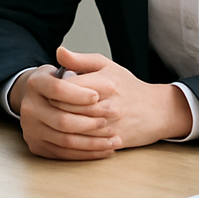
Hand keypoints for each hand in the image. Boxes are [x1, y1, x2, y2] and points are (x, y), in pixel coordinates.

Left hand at [11, 46, 191, 159]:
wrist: (155, 110)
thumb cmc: (128, 86)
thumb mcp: (106, 66)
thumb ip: (81, 60)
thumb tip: (59, 52)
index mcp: (104, 82)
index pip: (67, 88)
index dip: (53, 90)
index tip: (46, 90)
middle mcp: (107, 104)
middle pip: (67, 110)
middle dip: (51, 109)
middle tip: (43, 107)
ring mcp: (110, 124)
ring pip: (74, 129)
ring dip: (58, 127)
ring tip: (49, 121)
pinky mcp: (112, 140)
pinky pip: (85, 145)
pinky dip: (71, 141)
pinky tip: (62, 136)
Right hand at [11, 55, 118, 160]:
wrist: (38, 98)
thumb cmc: (59, 80)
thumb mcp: (68, 66)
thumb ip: (73, 60)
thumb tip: (63, 52)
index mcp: (35, 84)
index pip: (58, 90)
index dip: (79, 94)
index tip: (98, 96)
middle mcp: (28, 109)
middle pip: (62, 120)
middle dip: (91, 121)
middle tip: (113, 117)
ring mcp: (31, 130)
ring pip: (65, 140)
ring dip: (93, 141)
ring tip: (115, 138)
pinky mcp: (37, 146)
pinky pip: (64, 154)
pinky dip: (87, 153)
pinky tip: (105, 149)